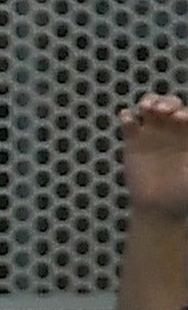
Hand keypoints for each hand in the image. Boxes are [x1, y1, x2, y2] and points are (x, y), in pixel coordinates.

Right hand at [121, 93, 187, 220]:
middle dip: (166, 102)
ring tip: (145, 107)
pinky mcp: (133, 141)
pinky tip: (128, 118)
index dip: (185, 110)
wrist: (158, 207)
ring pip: (149, 108)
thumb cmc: (183, 192)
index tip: (181, 118)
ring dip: (148, 103)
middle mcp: (172, 130)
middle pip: (170, 104)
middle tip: (163, 111)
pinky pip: (129, 123)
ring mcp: (152, 134)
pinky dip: (127, 117)